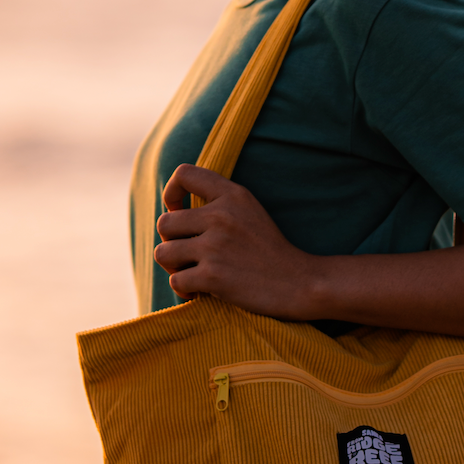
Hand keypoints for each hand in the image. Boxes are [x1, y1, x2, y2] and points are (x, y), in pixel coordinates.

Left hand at [154, 164, 321, 316]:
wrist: (300, 283)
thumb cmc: (271, 251)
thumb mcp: (250, 211)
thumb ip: (219, 203)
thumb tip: (173, 211)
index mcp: (232, 195)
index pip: (184, 174)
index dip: (171, 193)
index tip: (179, 211)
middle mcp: (221, 216)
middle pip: (164, 223)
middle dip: (170, 241)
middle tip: (187, 254)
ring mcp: (215, 246)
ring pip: (163, 252)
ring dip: (173, 267)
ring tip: (192, 272)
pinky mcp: (212, 275)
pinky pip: (175, 280)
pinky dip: (184, 289)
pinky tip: (200, 290)